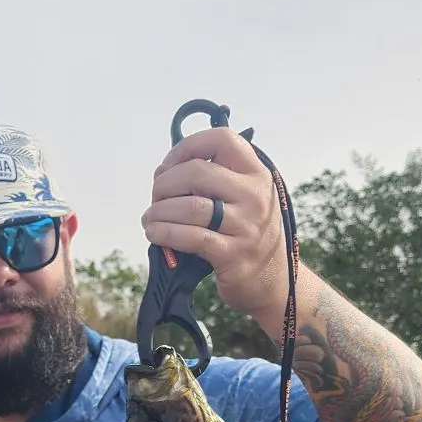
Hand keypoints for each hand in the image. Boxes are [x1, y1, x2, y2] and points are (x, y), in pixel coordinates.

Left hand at [142, 126, 288, 328]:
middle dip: (164, 184)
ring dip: (159, 212)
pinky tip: (155, 233)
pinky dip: (165, 233)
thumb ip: (210, 181)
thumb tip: (161, 172)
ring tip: (150, 219)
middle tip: (155, 199)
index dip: (186, 147)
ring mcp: (246, 226)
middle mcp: (255, 196)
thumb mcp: (242, 199)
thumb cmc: (246, 235)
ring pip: (190, 206)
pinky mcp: (233, 255)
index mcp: (256, 174)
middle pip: (197, 172)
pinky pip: (191, 237)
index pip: (222, 139)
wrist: (271, 281)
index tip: (168, 166)